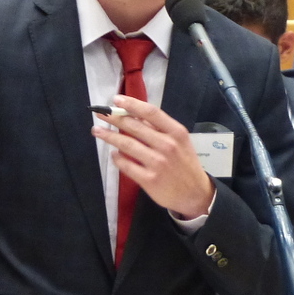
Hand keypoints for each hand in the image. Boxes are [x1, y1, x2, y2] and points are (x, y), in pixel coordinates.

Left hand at [91, 94, 214, 218]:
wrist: (196, 195)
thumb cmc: (185, 164)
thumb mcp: (180, 142)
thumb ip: (160, 128)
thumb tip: (136, 114)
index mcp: (176, 132)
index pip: (151, 113)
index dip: (132, 104)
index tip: (116, 100)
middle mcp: (167, 145)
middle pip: (134, 126)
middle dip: (114, 117)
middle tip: (100, 112)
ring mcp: (157, 163)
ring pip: (126, 144)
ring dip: (109, 136)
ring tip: (97, 131)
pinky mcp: (149, 180)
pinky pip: (126, 165)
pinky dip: (117, 158)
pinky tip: (113, 154)